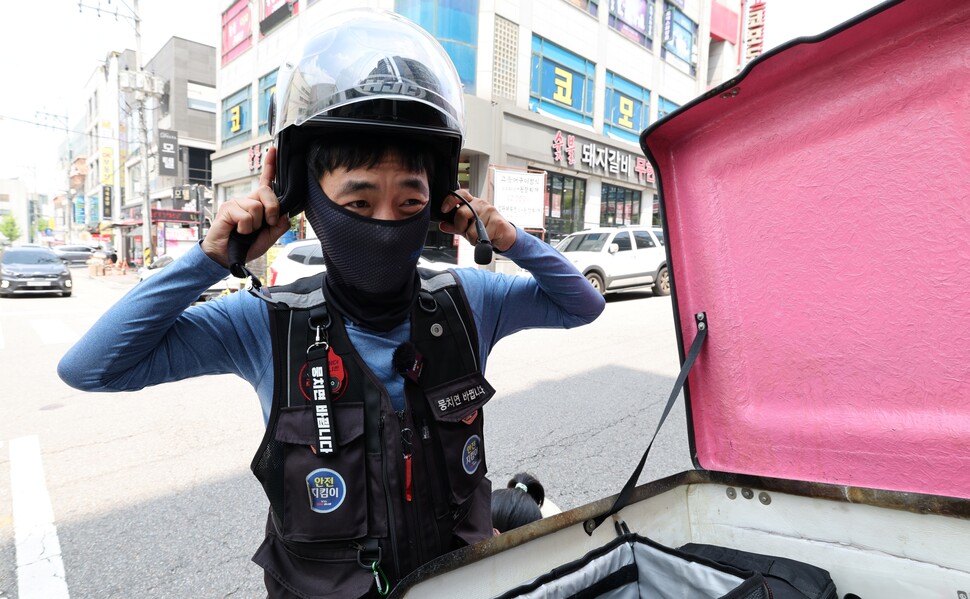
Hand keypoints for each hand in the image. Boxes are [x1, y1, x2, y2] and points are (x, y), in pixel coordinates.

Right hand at [201, 147, 290, 267]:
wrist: (226, 257)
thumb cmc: (246, 246)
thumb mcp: (269, 237)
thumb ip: (279, 225)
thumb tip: (285, 214)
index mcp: (258, 204)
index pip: (266, 181)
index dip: (270, 166)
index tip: (274, 150)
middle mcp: (247, 199)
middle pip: (267, 192)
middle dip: (272, 210)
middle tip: (266, 224)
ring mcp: (236, 203)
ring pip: (257, 207)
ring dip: (256, 225)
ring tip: (246, 231)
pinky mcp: (227, 208)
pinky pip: (246, 216)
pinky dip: (246, 228)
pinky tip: (238, 231)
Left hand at [438, 190, 516, 252]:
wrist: (505, 237)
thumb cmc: (487, 230)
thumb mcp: (468, 228)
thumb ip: (455, 226)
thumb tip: (442, 225)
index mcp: (473, 203)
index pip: (460, 194)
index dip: (450, 200)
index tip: (444, 210)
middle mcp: (481, 204)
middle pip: (461, 213)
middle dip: (460, 228)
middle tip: (467, 232)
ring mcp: (490, 211)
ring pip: (471, 229)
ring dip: (472, 239)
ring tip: (480, 237)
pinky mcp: (497, 221)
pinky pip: (481, 236)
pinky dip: (481, 242)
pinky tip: (487, 239)